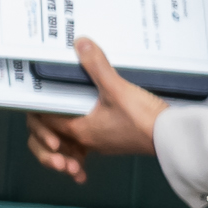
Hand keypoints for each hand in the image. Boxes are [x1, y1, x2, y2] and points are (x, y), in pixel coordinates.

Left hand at [24, 37, 165, 185]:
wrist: (172, 138)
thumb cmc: (146, 121)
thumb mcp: (117, 88)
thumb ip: (97, 66)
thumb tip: (81, 45)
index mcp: (80, 130)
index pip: (43, 123)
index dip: (36, 113)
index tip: (37, 100)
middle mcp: (88, 140)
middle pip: (51, 141)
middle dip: (42, 139)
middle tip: (42, 121)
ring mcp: (101, 144)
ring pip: (69, 148)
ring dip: (60, 150)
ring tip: (57, 146)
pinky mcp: (115, 143)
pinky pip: (89, 152)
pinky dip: (80, 156)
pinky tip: (78, 161)